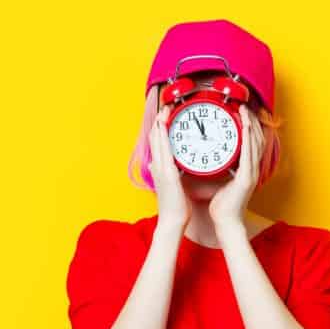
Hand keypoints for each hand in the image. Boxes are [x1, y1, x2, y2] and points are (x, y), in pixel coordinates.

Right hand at [148, 104, 191, 229]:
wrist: (172, 221)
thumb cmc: (175, 207)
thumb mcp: (170, 187)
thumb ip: (166, 175)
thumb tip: (161, 167)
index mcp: (160, 169)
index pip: (157, 144)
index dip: (159, 128)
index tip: (165, 116)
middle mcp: (157, 166)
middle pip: (155, 138)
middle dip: (159, 121)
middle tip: (165, 106)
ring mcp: (161, 169)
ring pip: (157, 141)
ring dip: (160, 124)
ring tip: (165, 110)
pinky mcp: (167, 172)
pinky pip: (164, 149)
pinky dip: (163, 136)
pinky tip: (165, 126)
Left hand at [209, 104, 263, 228]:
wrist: (225, 222)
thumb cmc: (222, 205)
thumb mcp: (221, 181)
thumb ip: (220, 168)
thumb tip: (210, 157)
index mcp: (246, 169)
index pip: (252, 142)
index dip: (250, 126)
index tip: (244, 113)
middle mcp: (252, 169)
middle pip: (257, 139)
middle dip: (252, 121)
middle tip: (245, 106)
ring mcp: (251, 173)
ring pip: (255, 143)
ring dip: (250, 125)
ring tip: (245, 110)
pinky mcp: (246, 178)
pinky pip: (249, 153)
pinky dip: (248, 138)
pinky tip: (245, 126)